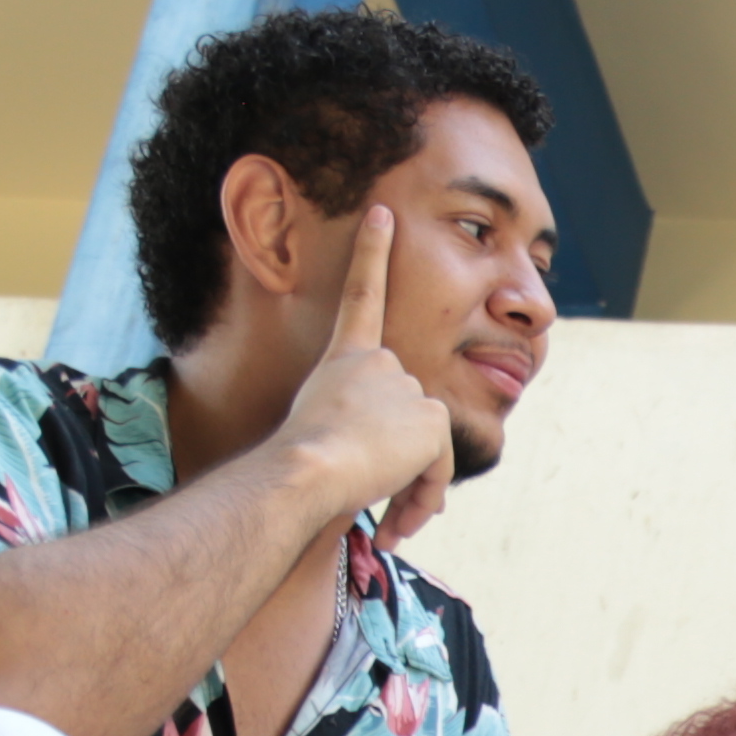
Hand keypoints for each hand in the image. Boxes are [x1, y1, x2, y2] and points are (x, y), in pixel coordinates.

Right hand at [261, 207, 452, 531]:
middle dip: (402, 467)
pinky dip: (427, 496)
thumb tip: (389, 476)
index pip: (361, 296)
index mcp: (344, 361)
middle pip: (409, 417)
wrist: (303, 471)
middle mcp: (378, 364)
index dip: (371, 252)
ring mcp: (406, 386)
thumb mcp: (317, 442)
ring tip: (386, 523)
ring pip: (427, 448)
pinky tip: (399, 521)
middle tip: (384, 517)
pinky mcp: (430, 416)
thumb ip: (356, 444)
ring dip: (413, 491)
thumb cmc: (295, 471)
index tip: (382, 212)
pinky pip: (440, 467)